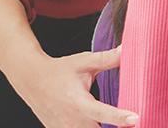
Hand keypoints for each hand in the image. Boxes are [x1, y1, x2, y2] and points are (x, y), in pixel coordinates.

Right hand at [12, 47, 138, 127]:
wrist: (31, 79)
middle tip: (132, 123)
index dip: (119, 117)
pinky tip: (101, 124)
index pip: (102, 113)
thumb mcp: (85, 62)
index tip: (136, 118)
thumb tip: (128, 48)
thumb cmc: (60, 70)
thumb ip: (108, 59)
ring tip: (122, 124)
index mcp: (78, 101)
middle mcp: (71, 119)